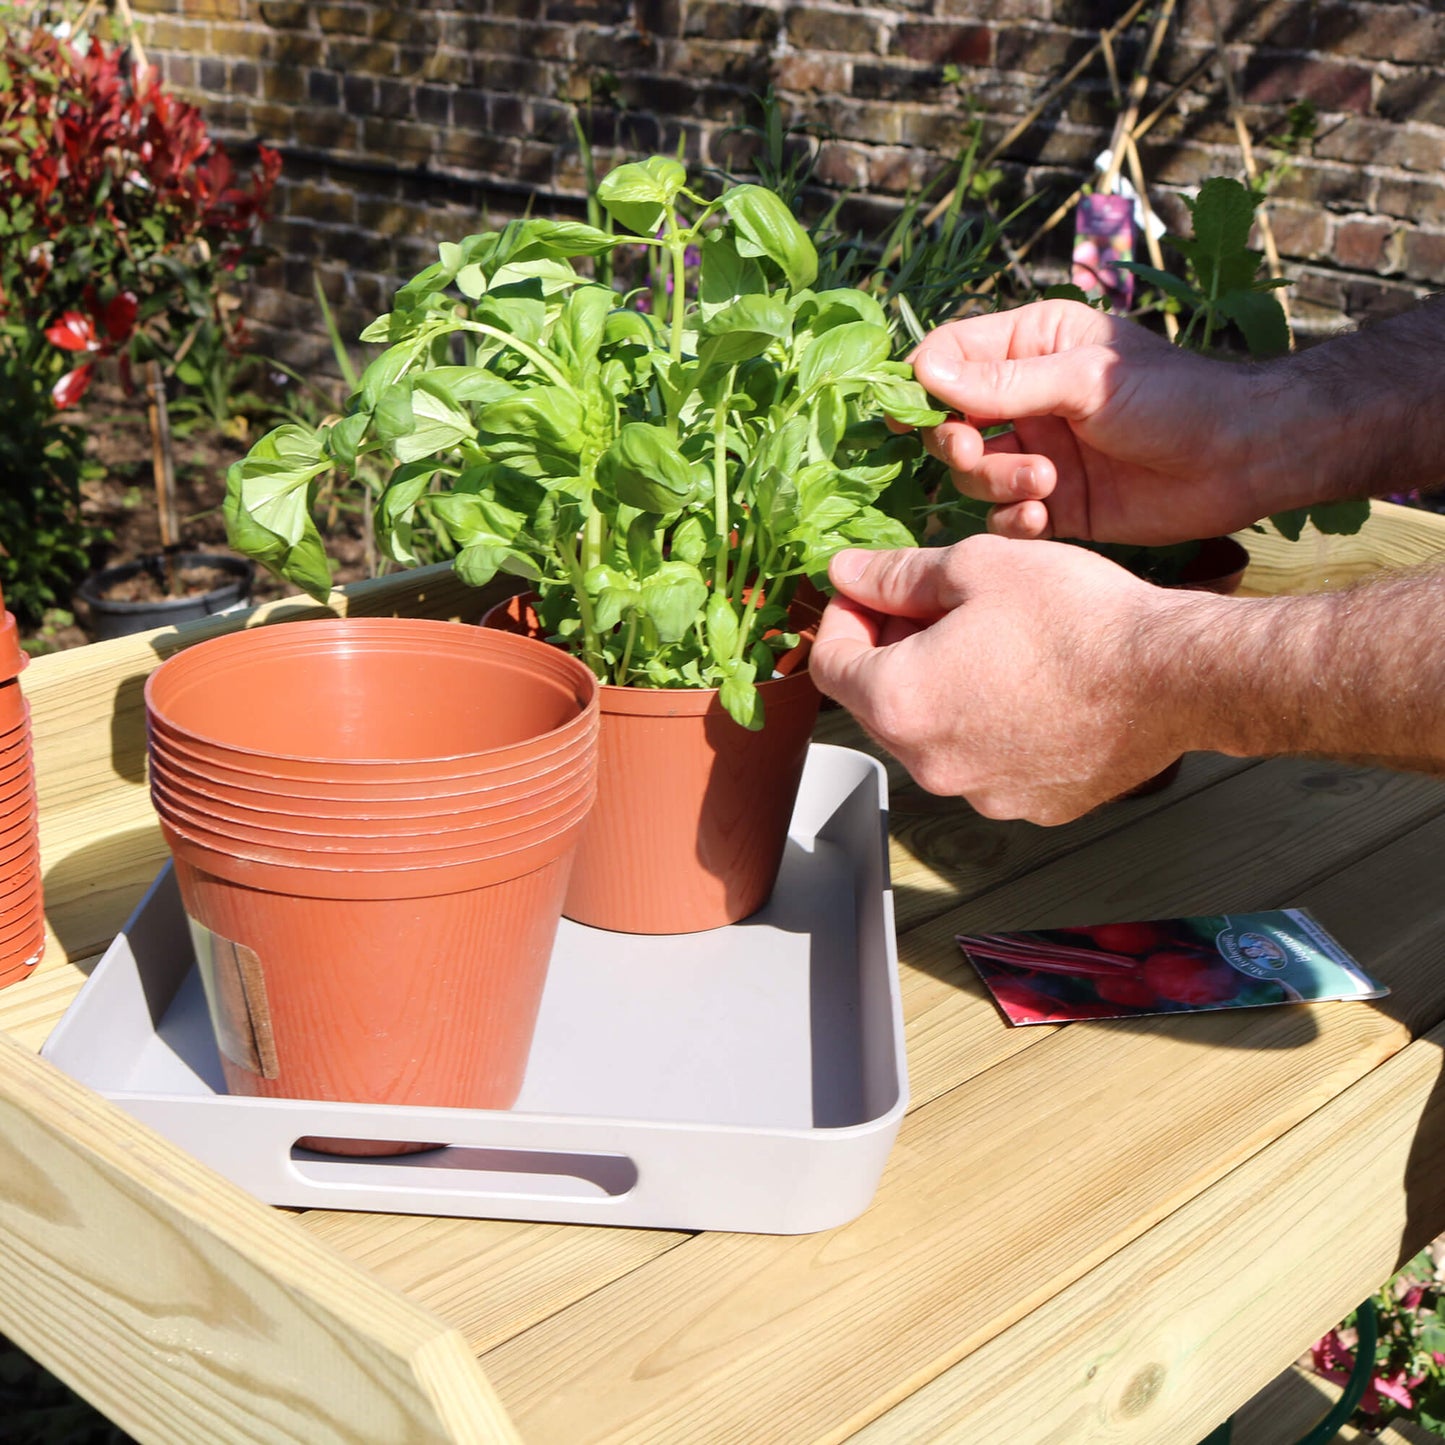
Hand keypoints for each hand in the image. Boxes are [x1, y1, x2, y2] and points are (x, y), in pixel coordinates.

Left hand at [810, 538, 1211, 823]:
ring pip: (932, 735)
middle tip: (934, 607)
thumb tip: (847, 575)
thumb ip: (896, 576)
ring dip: (940, 690)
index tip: (869, 595)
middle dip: (891, 652)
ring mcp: (980, 793)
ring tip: (992, 643)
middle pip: (877, 703)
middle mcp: (929, 763)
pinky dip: (989, 726)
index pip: (829, 664)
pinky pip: (985, 762)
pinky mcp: (1028, 805)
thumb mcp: (973, 568)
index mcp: (899, 702)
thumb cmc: (1077, 619)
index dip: (842, 619)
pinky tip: (1029, 686)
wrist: (1172, 676)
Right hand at [912, 300, 1276, 544]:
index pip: (950, 357)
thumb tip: (924, 375)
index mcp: (1032, 346)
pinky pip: (1005, 517)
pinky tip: (1044, 517)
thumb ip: (1005, 384)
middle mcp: (1026, 400)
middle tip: (978, 452)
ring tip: (1045, 483)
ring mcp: (1038, 454)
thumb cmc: (1175, 398)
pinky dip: (1014, 520)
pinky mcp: (1055, 505)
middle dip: (958, 443)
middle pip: (951, 423)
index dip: (924, 385)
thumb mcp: (1085, 380)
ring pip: (975, 475)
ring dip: (998, 483)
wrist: (1242, 459)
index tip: (913, 414)